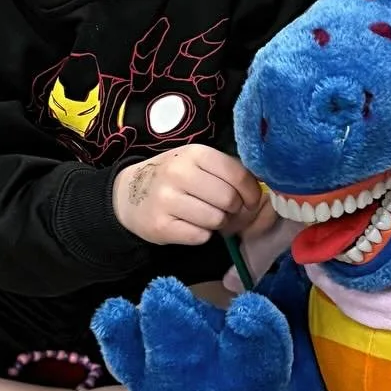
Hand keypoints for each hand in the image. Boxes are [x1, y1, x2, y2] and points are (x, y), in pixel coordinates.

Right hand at [113, 144, 261, 244]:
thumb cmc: (173, 177)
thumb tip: (261, 190)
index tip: (250, 201)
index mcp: (194, 154)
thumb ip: (226, 171)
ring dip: (217, 223)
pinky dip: (201, 235)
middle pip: (229, 200)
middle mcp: (179, 174)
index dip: (251, 193)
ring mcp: (167, 200)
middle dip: (233, 210)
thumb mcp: (196, 162)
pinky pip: (200, 237)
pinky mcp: (160, 226)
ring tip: (204, 216)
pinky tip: (189, 225)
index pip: (238, 176)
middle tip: (224, 210)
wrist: (128, 193)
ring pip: (216, 220)